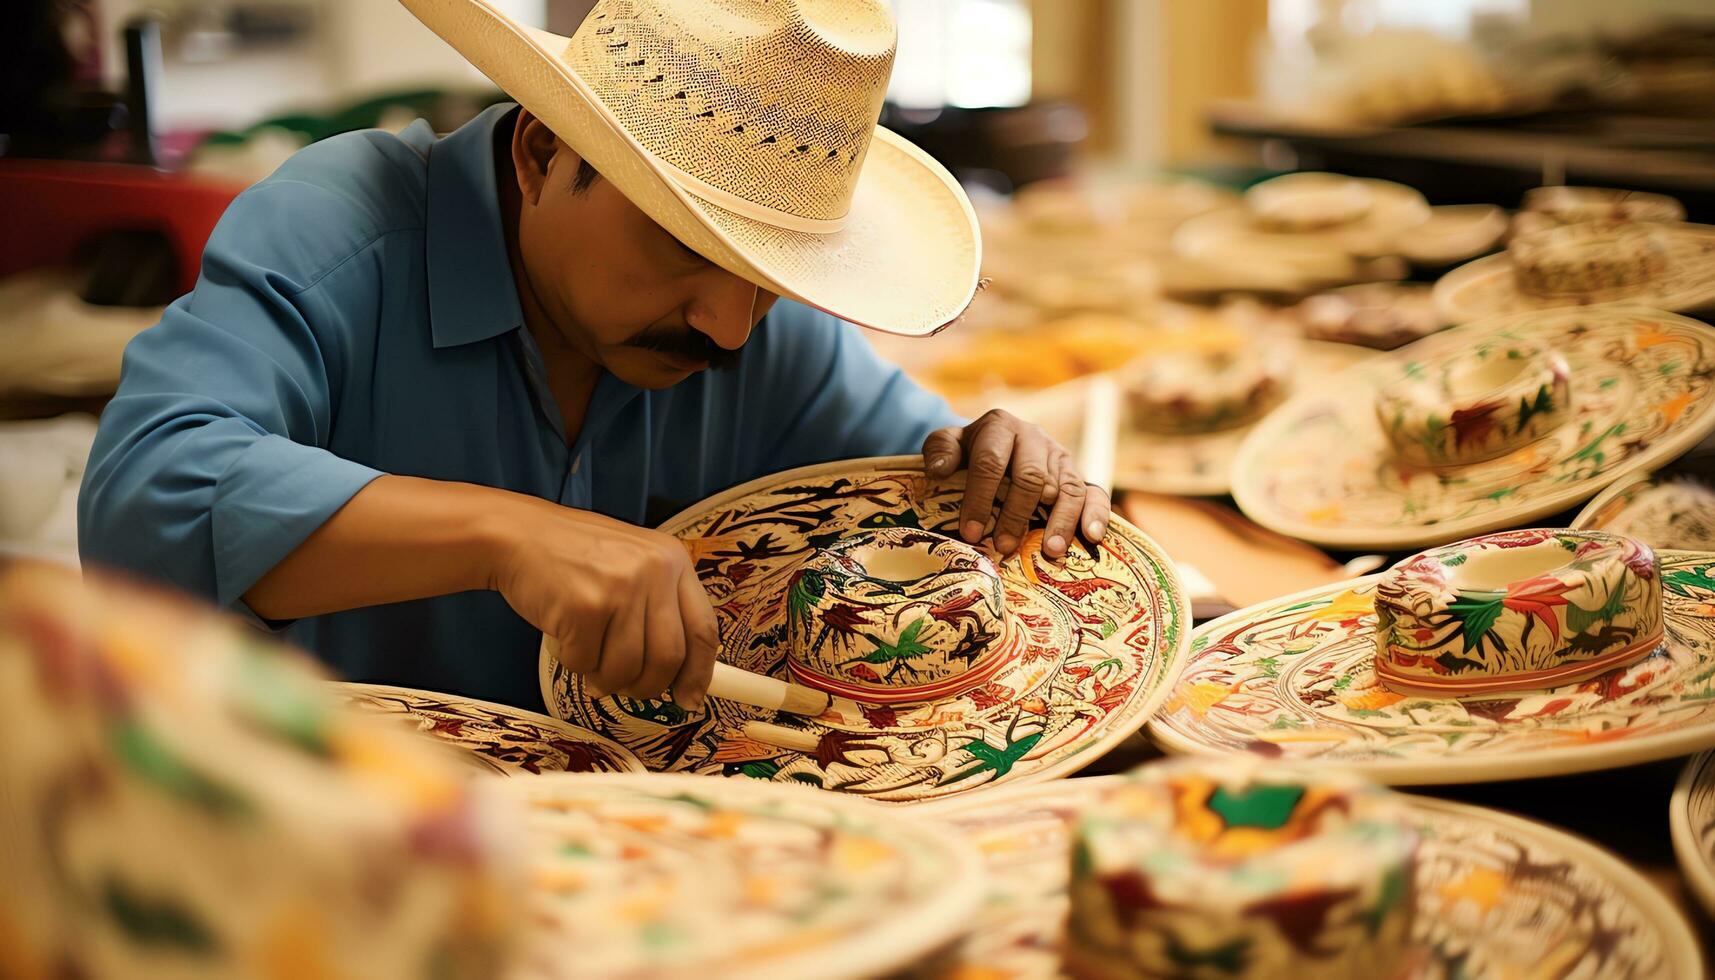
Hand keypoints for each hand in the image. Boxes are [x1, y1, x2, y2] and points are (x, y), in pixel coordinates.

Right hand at [485, 496, 718, 709]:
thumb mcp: (631, 567)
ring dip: (605, 678)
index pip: (703, 629)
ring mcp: (620, 588)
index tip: (689, 700)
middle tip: (625, 688)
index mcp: (674, 561)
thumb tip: (678, 678)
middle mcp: (655, 571)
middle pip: (669, 658)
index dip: (699, 673)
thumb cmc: (574, 558)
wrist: (517, 535)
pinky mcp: (585, 607)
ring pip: (627, 669)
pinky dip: (573, 662)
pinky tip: (563, 637)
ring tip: (588, 658)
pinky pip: (586, 663)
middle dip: (646, 686)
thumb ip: (657, 610)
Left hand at [922, 409, 1109, 559]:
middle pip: (1030, 476)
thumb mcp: (948, 444)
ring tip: (1051, 551)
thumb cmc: (968, 452)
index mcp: (999, 426)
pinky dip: (1096, 514)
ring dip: (1060, 520)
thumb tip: (938, 470)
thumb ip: (939, 450)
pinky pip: (1093, 492)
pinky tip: (1092, 536)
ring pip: (1066, 486)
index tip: (972, 532)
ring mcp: (1058, 455)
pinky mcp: (1076, 474)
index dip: (980, 499)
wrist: (996, 443)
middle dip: (1016, 515)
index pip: (990, 462)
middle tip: (1004, 547)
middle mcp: (1033, 437)